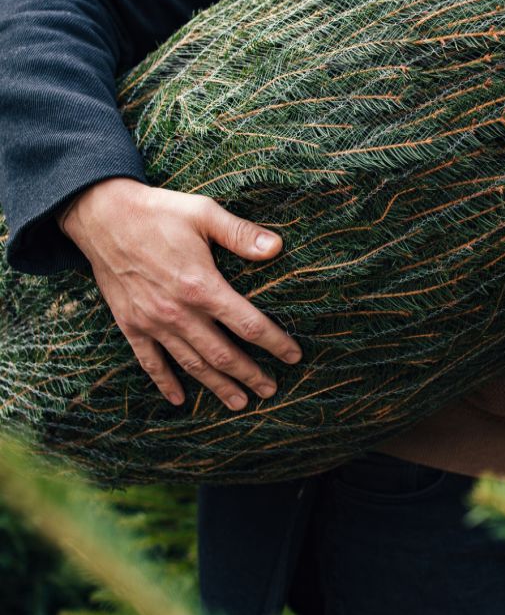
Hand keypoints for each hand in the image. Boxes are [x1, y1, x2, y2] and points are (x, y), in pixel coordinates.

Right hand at [57, 178, 302, 409]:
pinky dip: (165, 382)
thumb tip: (278, 247)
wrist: (101, 215)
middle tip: (271, 390)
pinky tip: (180, 399)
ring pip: (191, 364)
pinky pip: (149, 362)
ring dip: (217, 385)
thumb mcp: (204, 214)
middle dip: (250, 374)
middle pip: (222, 354)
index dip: (275, 343)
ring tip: (240, 402)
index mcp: (201, 286)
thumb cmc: (158, 212)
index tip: (294, 356)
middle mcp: (178, 312)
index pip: (248, 324)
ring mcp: (152, 322)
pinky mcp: (130, 324)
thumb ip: (241, 234)